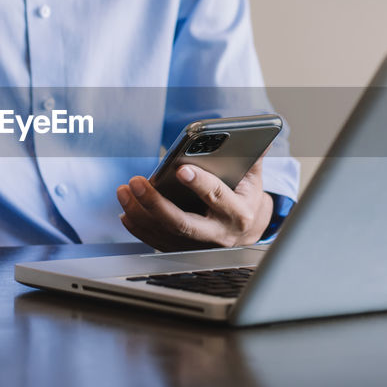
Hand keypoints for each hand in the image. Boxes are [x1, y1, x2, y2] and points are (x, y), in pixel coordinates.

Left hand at [116, 159, 273, 251]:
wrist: (248, 230)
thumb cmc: (246, 197)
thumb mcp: (254, 178)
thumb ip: (254, 157)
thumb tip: (261, 135)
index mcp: (238, 212)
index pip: (217, 197)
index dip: (200, 183)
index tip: (180, 168)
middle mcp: (218, 233)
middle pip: (184, 224)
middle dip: (156, 204)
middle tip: (135, 183)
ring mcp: (200, 245)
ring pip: (165, 233)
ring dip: (140, 213)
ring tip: (124, 190)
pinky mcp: (185, 250)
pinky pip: (157, 242)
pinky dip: (140, 228)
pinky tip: (126, 211)